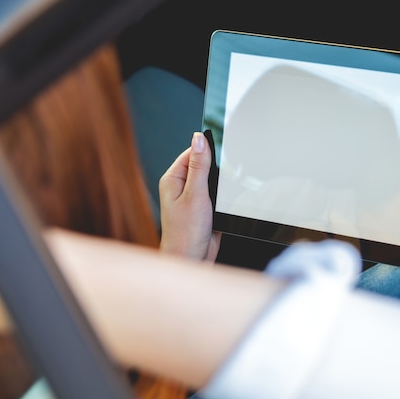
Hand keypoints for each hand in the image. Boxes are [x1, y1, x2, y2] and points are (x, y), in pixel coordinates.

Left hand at [159, 132, 220, 261]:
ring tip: (223, 193)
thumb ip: (199, 166)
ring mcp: (193, 198)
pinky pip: (217, 195)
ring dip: (221, 184)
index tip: (222, 147)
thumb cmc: (185, 233)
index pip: (191, 152)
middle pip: (203, 165)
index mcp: (173, 179)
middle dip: (217, 168)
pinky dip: (224, 196)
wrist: (192, 259)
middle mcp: (181, 187)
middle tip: (224, 177)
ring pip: (213, 180)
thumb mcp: (195, 194)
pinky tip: (226, 202)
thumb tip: (199, 139)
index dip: (207, 148)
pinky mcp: (205, 208)